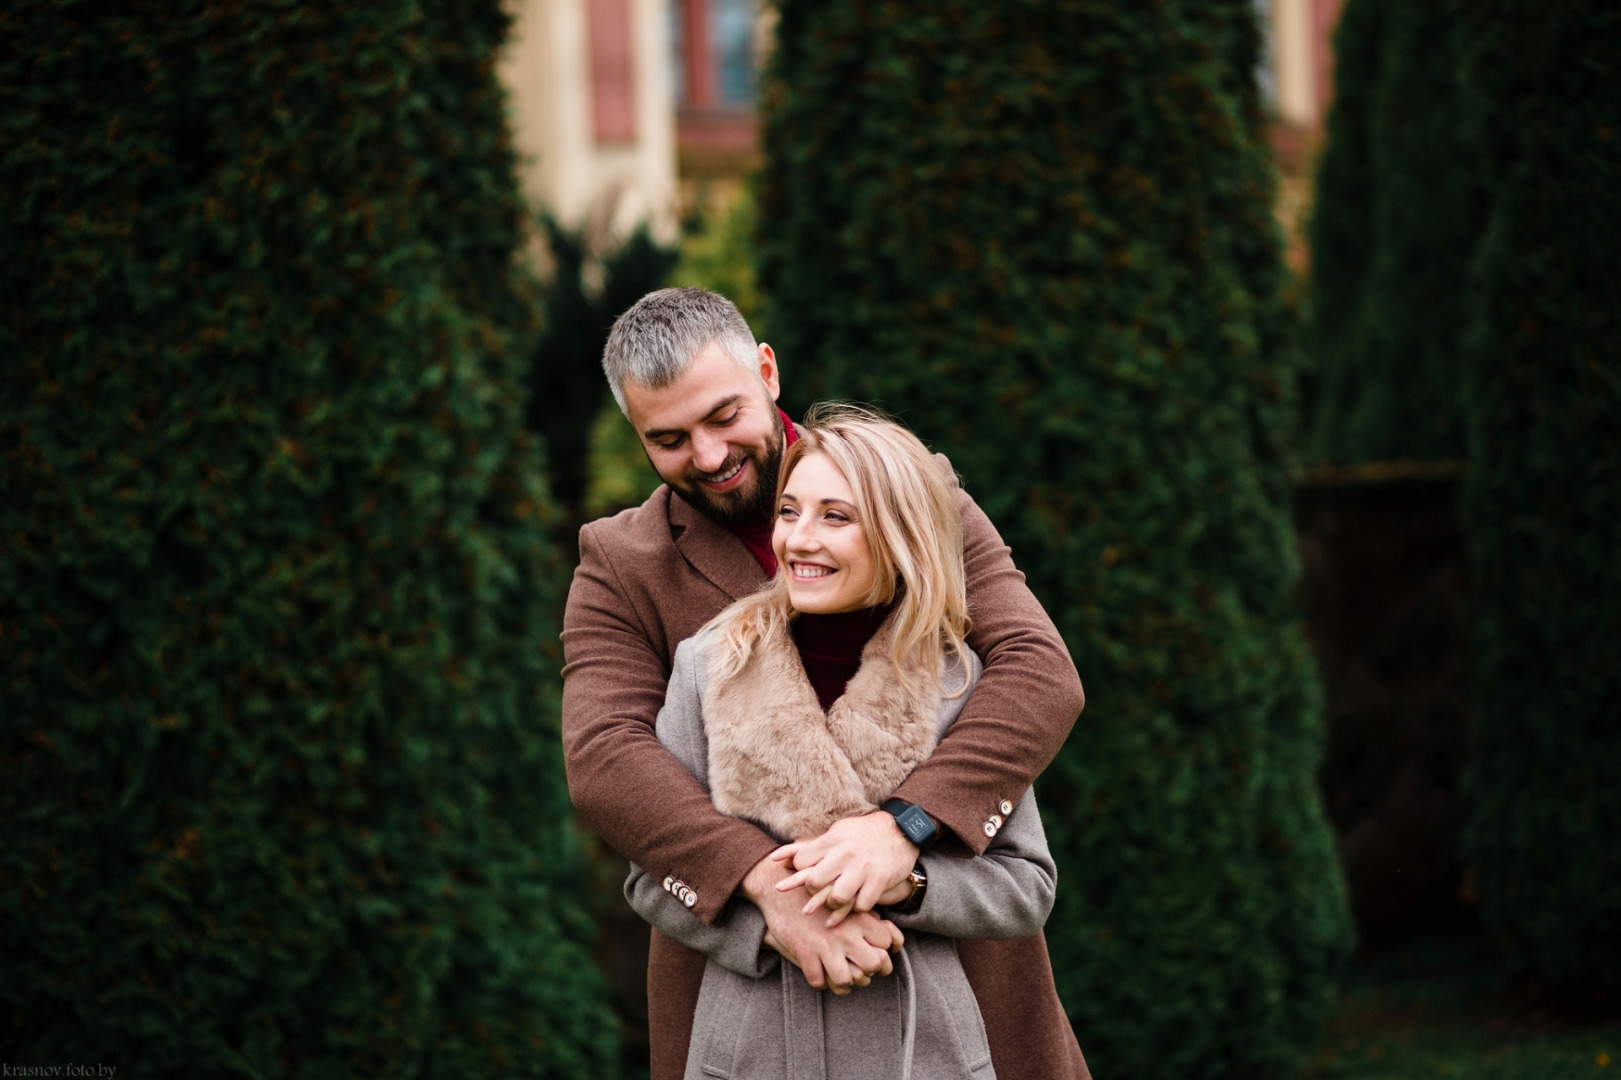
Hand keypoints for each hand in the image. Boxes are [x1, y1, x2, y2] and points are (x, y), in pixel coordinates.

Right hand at [742, 855, 902, 992]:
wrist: (780, 888)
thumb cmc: (816, 895)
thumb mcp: (846, 901)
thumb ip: (869, 918)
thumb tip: (891, 939)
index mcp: (859, 918)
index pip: (886, 943)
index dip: (884, 953)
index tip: (877, 957)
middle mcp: (846, 932)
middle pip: (873, 964)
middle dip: (868, 972)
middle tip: (860, 971)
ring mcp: (825, 944)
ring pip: (846, 979)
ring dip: (843, 982)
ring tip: (840, 977)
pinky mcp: (805, 953)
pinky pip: (818, 981)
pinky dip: (820, 982)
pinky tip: (820, 974)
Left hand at [770, 810, 918, 924]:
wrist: (901, 830)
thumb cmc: (863, 832)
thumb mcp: (837, 831)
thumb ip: (810, 846)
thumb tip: (778, 857)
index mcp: (832, 841)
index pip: (802, 861)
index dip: (798, 873)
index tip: (801, 878)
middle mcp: (844, 854)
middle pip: (814, 881)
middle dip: (812, 893)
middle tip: (813, 898)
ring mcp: (862, 868)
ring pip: (836, 897)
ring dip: (833, 906)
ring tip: (833, 907)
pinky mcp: (879, 880)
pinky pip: (862, 905)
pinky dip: (857, 910)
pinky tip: (855, 910)